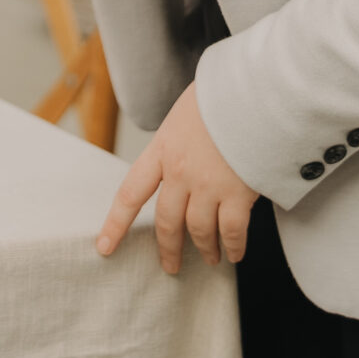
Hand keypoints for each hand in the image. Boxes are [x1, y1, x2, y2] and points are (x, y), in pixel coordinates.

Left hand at [95, 84, 258, 273]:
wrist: (253, 91)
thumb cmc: (222, 93)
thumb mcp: (185, 111)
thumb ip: (177, 139)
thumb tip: (179, 154)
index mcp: (162, 149)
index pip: (130, 193)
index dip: (116, 224)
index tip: (105, 246)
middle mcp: (181, 172)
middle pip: (167, 221)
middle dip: (168, 248)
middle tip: (170, 266)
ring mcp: (209, 185)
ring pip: (199, 230)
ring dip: (204, 249)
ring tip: (210, 259)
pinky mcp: (239, 193)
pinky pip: (232, 230)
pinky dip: (233, 246)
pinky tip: (235, 253)